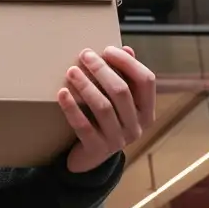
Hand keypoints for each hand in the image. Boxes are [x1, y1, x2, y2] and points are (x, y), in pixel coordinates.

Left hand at [59, 46, 155, 174]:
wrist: (90, 158)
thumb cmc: (105, 120)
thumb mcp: (118, 101)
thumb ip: (125, 77)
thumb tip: (127, 49)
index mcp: (146, 112)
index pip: (146, 81)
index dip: (128, 62)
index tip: (107, 49)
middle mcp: (136, 127)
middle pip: (122, 91)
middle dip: (102, 70)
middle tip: (85, 55)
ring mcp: (118, 141)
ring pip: (103, 107)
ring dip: (86, 85)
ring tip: (71, 71)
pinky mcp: (97, 150)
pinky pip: (84, 126)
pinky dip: (72, 108)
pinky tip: (62, 93)